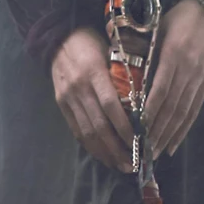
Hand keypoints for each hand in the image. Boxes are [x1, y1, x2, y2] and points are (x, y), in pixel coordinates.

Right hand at [52, 27, 133, 170]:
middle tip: (133, 164)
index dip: (125, 127)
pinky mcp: (61, 104)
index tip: (139, 142)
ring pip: (87, 132)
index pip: (111, 106)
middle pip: (99, 125)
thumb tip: (145, 101)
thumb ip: (124, 75)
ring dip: (105, 152)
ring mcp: (67, 97)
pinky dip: (91, 146)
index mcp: (94, 72)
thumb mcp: (111, 51)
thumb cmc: (93, 42)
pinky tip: (104, 155)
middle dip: (117, 148)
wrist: (58, 37)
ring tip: (121, 165)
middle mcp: (79, 87)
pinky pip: (77, 130)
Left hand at [146, 0, 203, 157]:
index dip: (149, 112)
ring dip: (168, 134)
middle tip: (143, 150)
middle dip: (156, 131)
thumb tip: (120, 64)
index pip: (160, 90)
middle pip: (171, 107)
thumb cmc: (179, 16)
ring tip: (155, 152)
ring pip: (183, 112)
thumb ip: (142, 47)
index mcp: (174, 54)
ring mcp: (200, 78)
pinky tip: (173, 143)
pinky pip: (194, 110)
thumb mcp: (158, 27)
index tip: (137, 129)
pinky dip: (183, 129)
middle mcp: (189, 69)